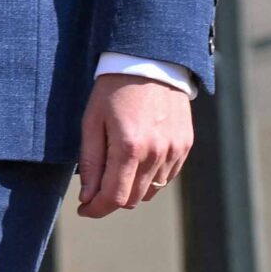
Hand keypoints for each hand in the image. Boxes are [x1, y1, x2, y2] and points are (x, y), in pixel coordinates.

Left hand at [76, 74, 193, 218]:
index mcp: (129, 148)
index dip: (96, 209)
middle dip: (111, 200)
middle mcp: (156, 153)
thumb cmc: (114, 90)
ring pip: (151, 191)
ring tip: (117, 170)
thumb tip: (88, 197)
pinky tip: (137, 162)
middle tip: (96, 189)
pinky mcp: (185, 145)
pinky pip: (167, 177)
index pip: (114, 198)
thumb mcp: (92, 122)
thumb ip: (91, 163)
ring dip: (132, 189)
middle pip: (133, 199)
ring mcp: (174, 150)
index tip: (84, 209)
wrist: (150, 62)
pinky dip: (151, 178)